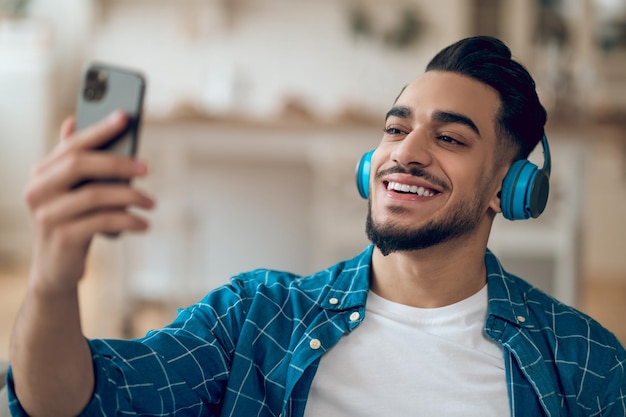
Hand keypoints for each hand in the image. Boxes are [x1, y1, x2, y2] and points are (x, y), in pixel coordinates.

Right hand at [23, 111, 155, 294]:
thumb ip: (74, 162)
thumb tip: (72, 121)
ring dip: (130, 196)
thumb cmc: (71, 222)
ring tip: (152, 203)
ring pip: (94, 195)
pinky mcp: (63, 237)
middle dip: (117, 162)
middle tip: (147, 167)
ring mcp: (47, 215)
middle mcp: (37, 190)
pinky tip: (143, 224)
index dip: (98, 129)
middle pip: (79, 164)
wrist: (56, 268)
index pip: (71, 145)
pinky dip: (128, 221)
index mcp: (41, 173)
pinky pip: (102, 221)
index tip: (125, 116)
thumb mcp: (72, 192)